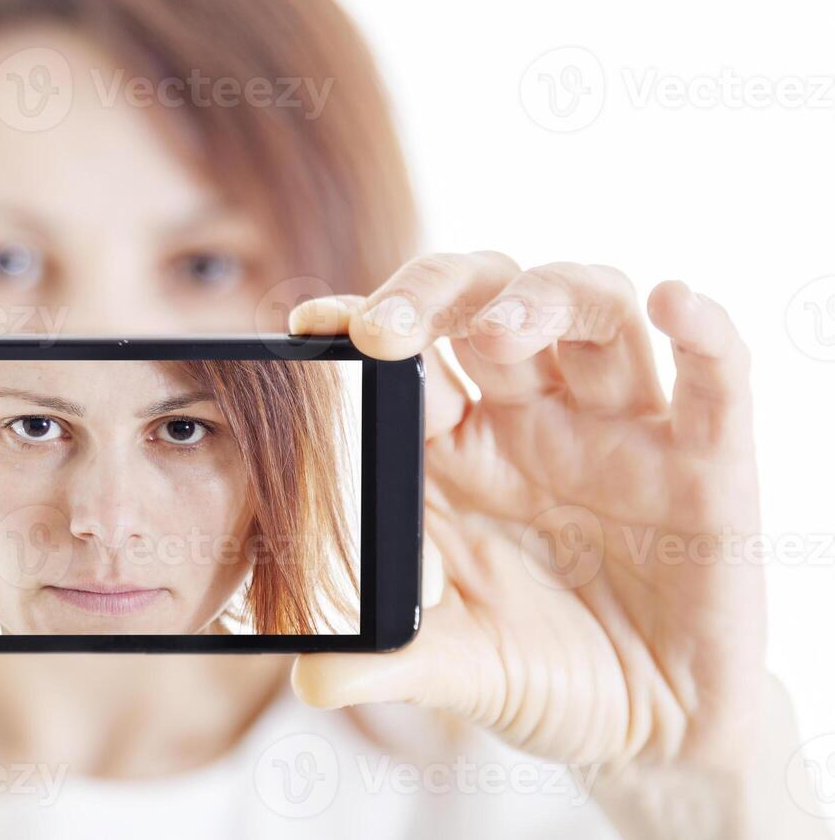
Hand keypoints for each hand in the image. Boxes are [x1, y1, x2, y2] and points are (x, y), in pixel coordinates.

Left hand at [287, 252, 765, 778]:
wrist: (651, 735)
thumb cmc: (540, 674)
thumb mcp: (455, 668)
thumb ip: (386, 659)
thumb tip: (310, 677)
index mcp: (453, 447)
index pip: (403, 353)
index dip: (360, 321)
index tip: (313, 325)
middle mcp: (531, 417)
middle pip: (486, 299)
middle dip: (435, 293)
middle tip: (387, 329)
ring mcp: (618, 429)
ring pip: (592, 307)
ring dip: (543, 298)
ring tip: (498, 335)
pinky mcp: (707, 461)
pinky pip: (717, 375)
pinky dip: (706, 329)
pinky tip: (678, 304)